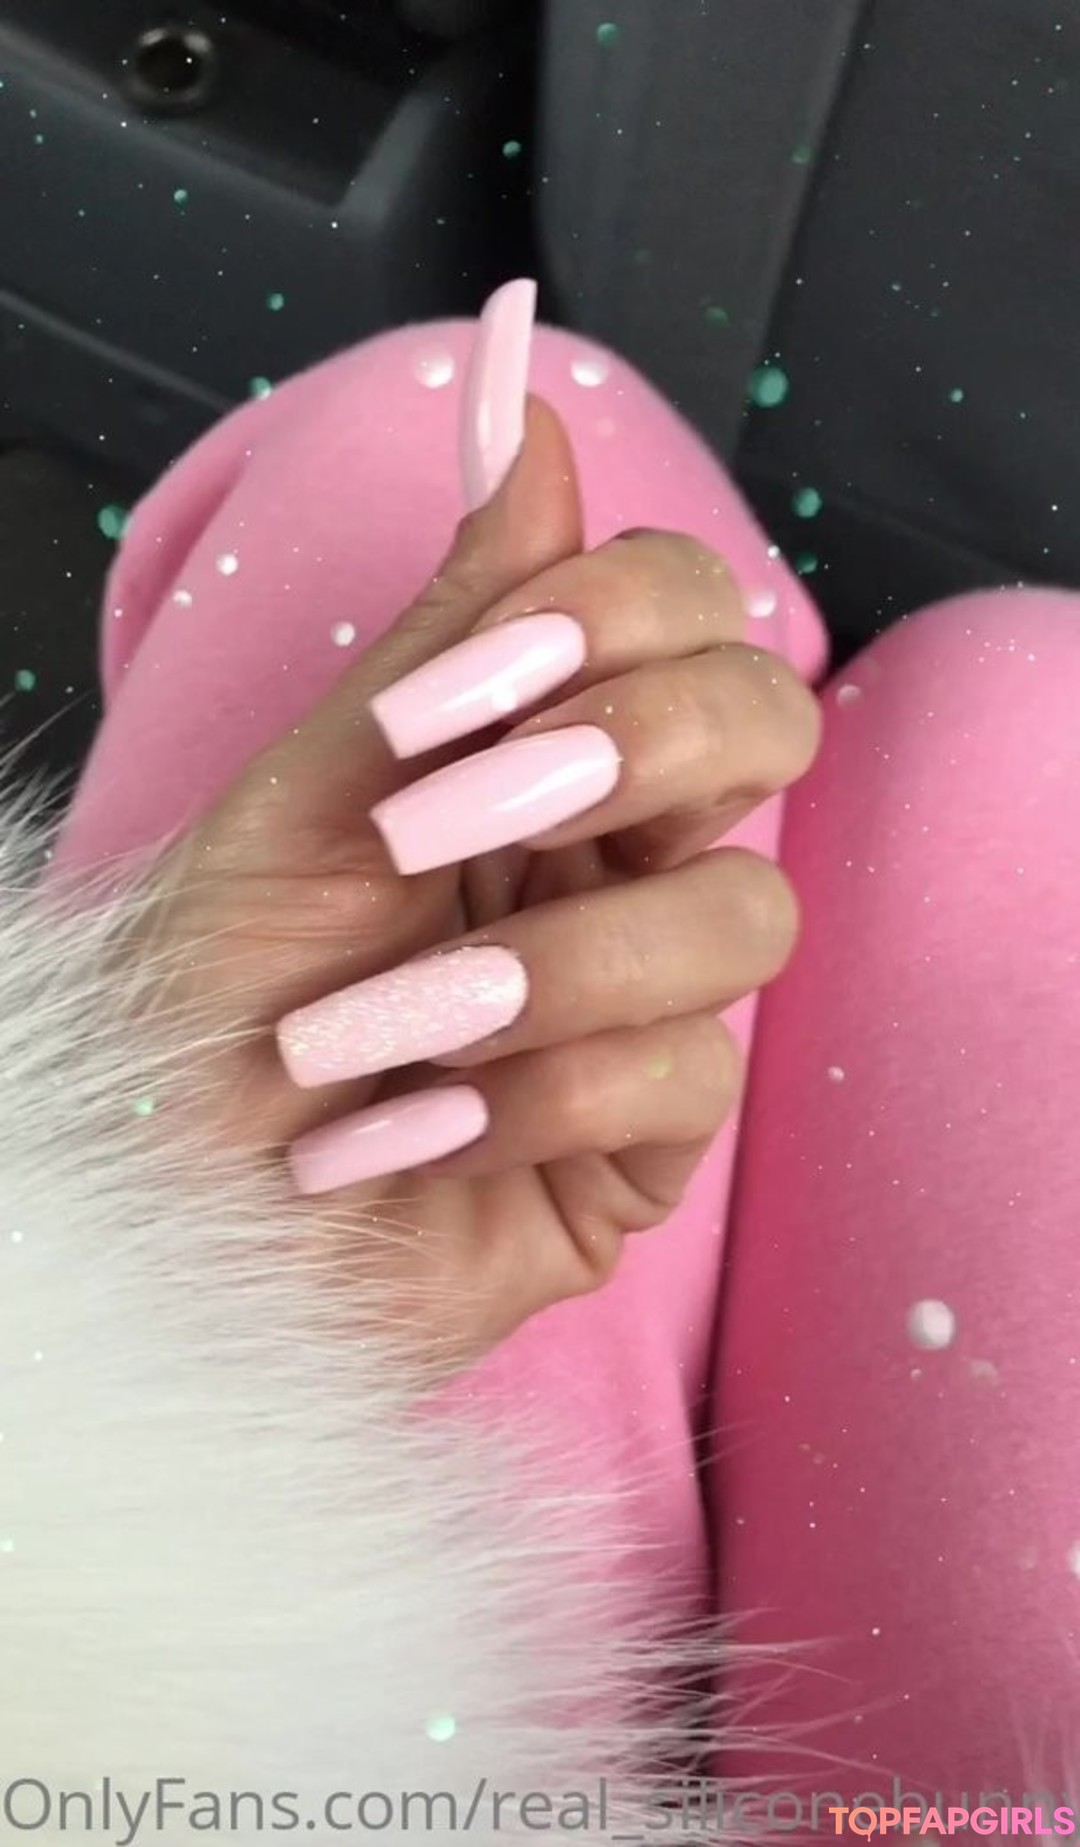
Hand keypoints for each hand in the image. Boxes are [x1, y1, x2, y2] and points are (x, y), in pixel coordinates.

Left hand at [149, 307, 820, 1364]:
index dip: (620, 614)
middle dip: (634, 751)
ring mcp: (649, 999)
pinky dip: (530, 1099)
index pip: (690, 613)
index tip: (472, 683)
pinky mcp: (650, 1141)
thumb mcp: (312, 791)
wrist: (174, 1194)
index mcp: (547, 754)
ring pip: (746, 918)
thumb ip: (448, 625)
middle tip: (457, 823)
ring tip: (383, 1030)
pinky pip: (686, 1081)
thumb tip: (523, 411)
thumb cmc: (218, 990)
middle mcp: (620, 860)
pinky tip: (409, 1133)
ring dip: (547, 966)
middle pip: (772, 728)